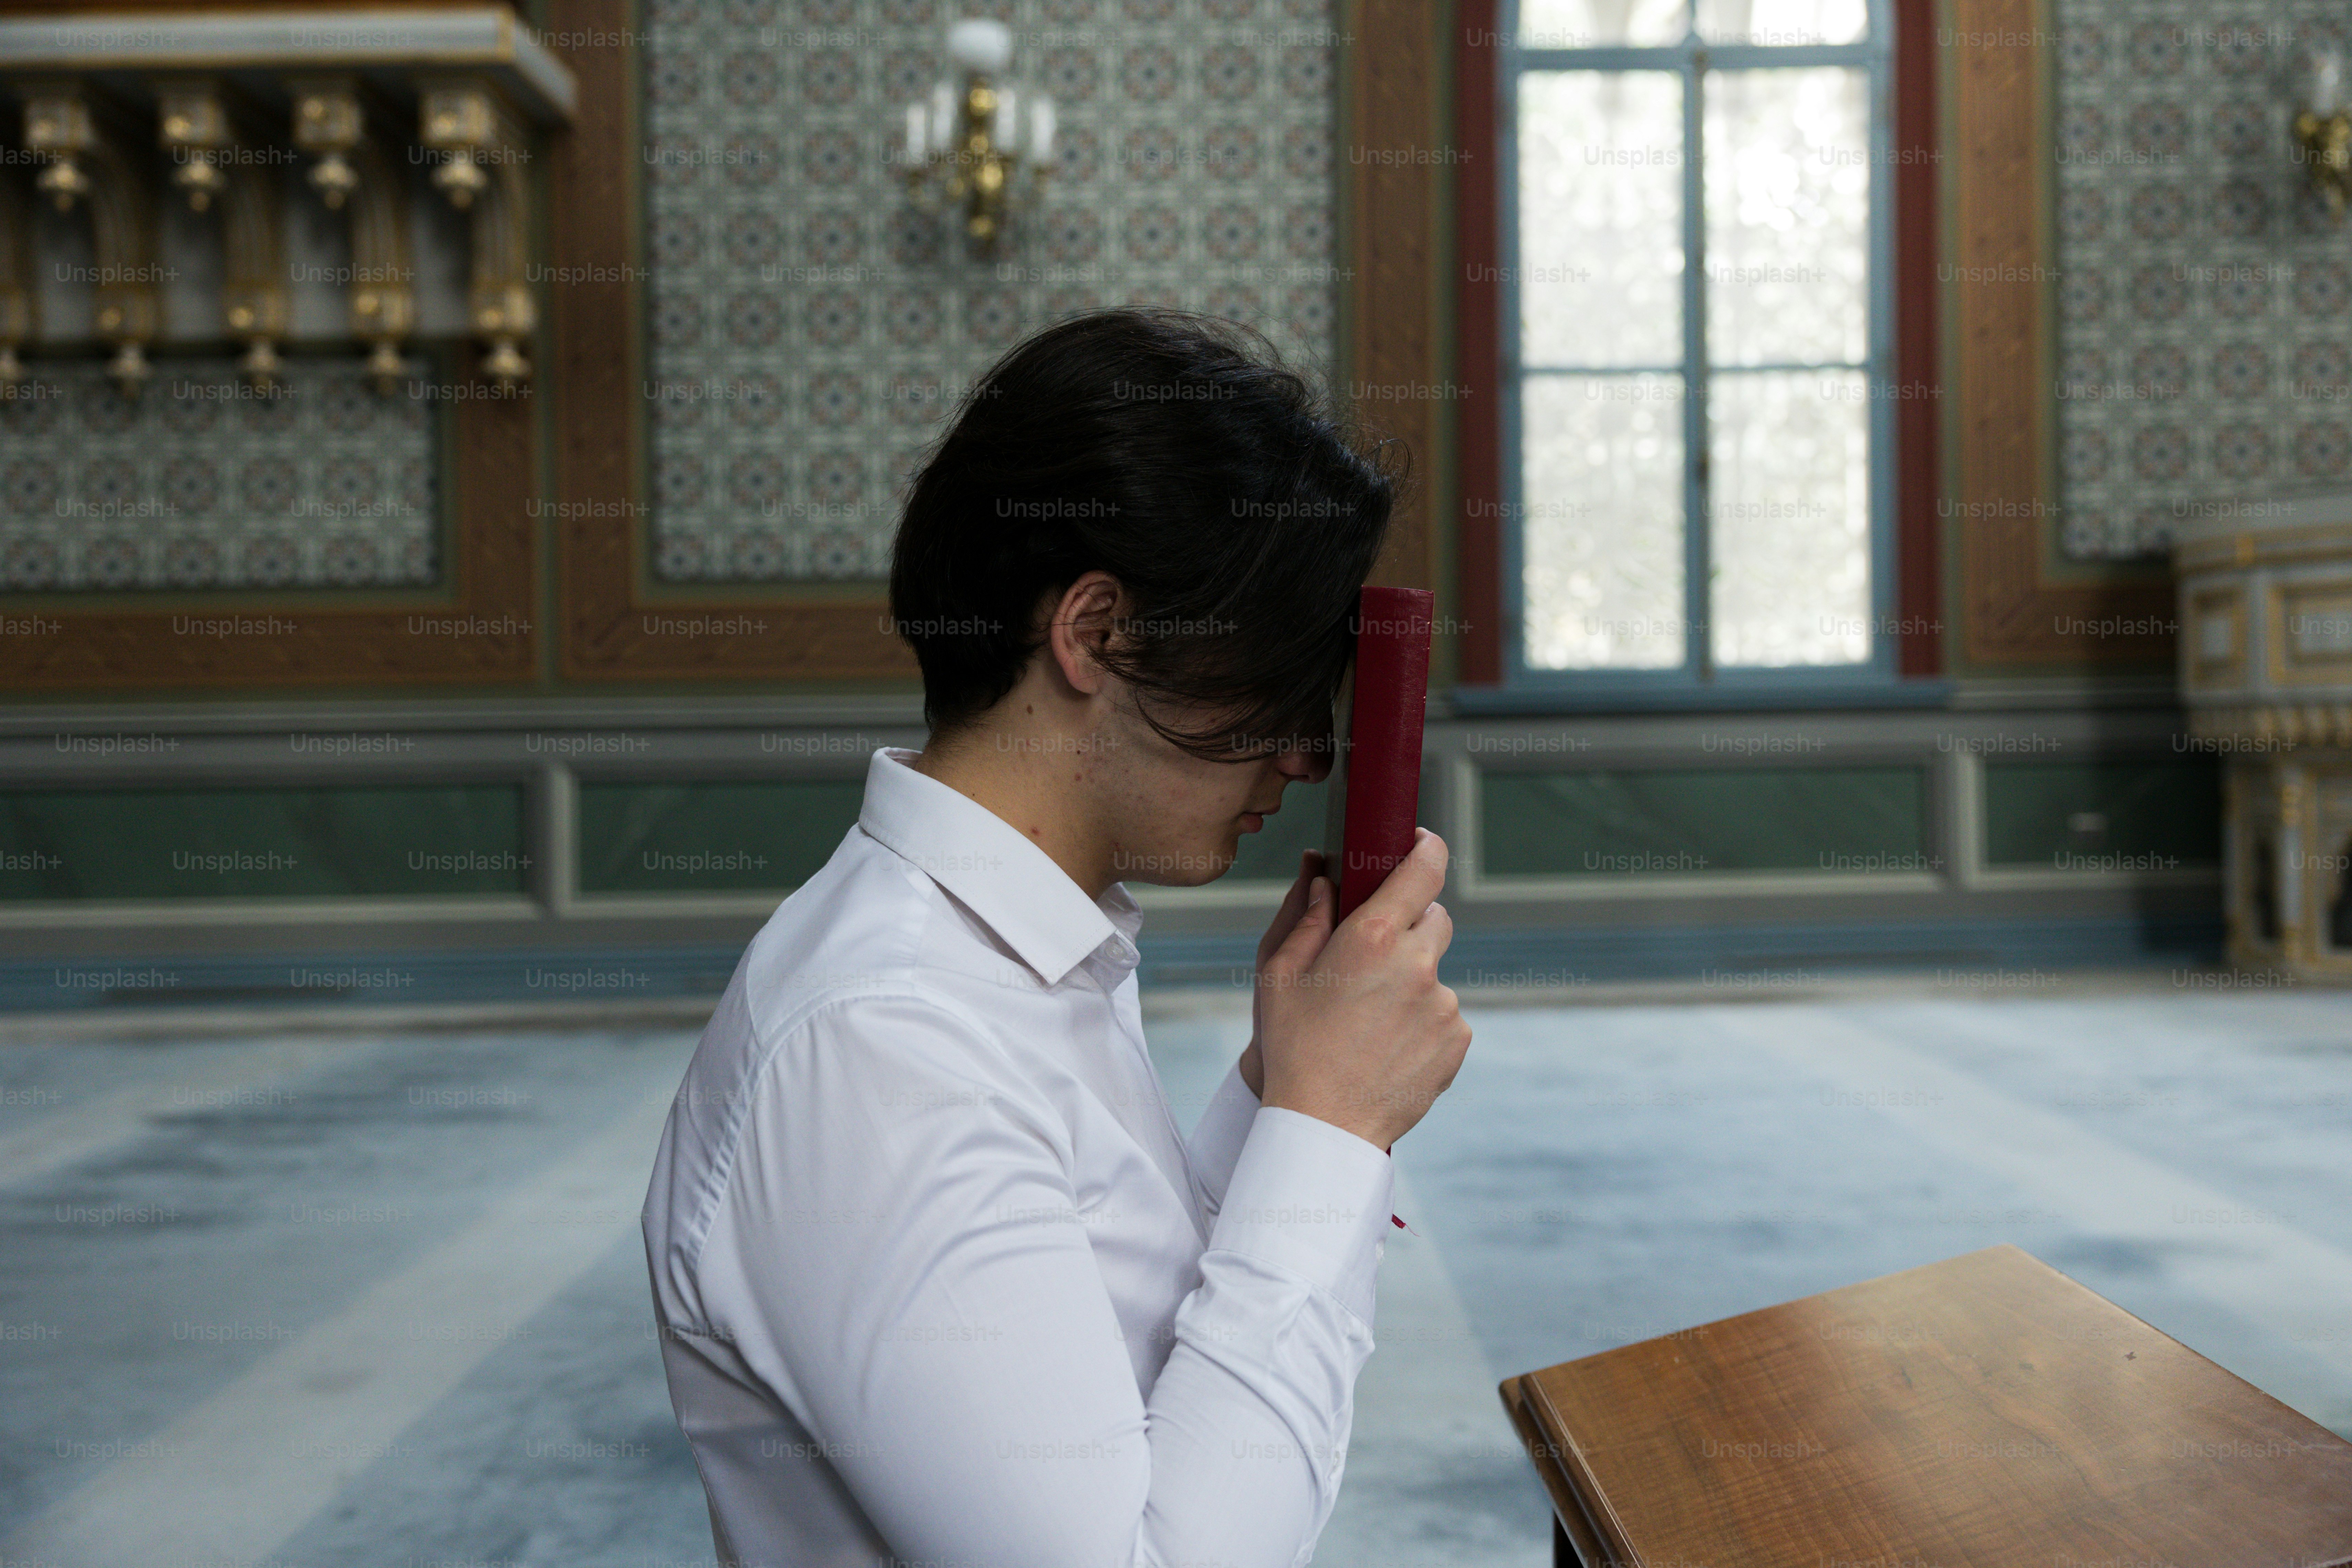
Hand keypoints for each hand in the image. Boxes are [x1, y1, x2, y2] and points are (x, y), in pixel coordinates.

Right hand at [1252, 828, 1470, 1149]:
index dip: (1425, 847)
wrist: (1324, 1124)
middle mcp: (1418, 963)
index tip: (1416, 844)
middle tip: (1373, 955)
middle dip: (1410, 924)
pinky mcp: (1456, 1039)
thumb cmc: (1293, 1045)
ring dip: (1411, 981)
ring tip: (1369, 1019)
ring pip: (1435, 972)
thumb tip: (1326, 873)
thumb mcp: (1280, 972)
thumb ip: (1309, 914)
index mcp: (1374, 936)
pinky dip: (1421, 1020)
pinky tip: (1387, 1044)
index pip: (1424, 867)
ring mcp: (1443, 1004)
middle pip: (1435, 918)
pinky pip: (1444, 1014)